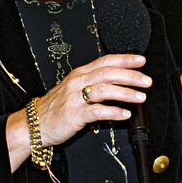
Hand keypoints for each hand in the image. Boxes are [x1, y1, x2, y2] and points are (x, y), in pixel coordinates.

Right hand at [35, 54, 151, 146]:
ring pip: (104, 90)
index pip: (105, 61)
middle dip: (130, 75)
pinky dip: (113, 112)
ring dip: (125, 93)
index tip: (141, 60)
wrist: (34, 123)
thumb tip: (121, 81)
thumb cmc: (56, 107)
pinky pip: (96, 111)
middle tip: (147, 80)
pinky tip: (124, 114)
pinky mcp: (73, 115)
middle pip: (108, 73)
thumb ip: (94, 83)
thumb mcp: (74, 88)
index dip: (124, 59)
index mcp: (79, 74)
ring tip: (140, 97)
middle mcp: (77, 82)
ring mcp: (75, 98)